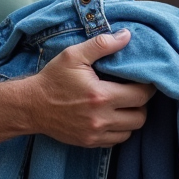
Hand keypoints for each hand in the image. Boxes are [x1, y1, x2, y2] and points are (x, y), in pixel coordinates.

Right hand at [28, 29, 154, 147]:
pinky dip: (120, 130)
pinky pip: (116, 140)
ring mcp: (95, 134)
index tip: (145, 79)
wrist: (30, 106)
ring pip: (131, 131)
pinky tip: (113, 116)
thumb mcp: (74, 55)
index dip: (148, 87)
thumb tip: (127, 36)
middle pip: (140, 116)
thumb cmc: (52, 78)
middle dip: (142, 103)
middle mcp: (100, 118)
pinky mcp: (89, 143)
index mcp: (100, 96)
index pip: (141, 96)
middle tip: (136, 91)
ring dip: (132, 118)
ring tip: (126, 104)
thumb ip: (101, 44)